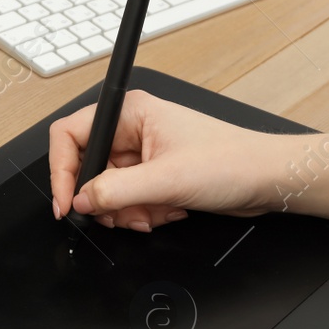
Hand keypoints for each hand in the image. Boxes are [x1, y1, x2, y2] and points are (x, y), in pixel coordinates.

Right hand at [48, 90, 290, 230]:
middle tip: (119, 215)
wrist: (267, 180)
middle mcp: (132, 129)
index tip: (66, 203)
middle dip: (104, 199)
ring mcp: (142, 153)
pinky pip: (127, 199)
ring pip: (107, 190)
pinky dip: (141, 212)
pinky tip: (167, 210)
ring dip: (126, 210)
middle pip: (87, 168)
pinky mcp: (153, 174)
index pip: (70, 135)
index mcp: (130, 112)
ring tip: (154, 212)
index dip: (62, 170)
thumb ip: (115, 191)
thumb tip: (81, 199)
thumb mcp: (167, 180)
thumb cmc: (231, 161)